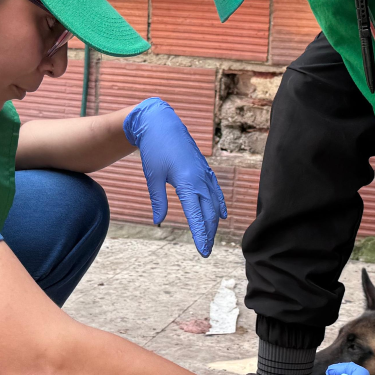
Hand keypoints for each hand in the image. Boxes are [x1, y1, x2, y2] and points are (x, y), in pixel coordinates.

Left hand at [124, 97, 227, 256]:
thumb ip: (158, 200)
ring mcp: (204, 173)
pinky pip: (215, 191)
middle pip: (209, 213)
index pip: (197, 215)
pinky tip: (221, 215)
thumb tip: (159, 221)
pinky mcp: (204, 169)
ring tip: (211, 237)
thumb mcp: (153, 176)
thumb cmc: (154, 149)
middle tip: (206, 251)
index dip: (201, 235)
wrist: (161, 123)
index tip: (203, 251)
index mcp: (187, 182)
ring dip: (214, 221)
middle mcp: (200, 178)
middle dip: (209, 233)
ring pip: (214, 203)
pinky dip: (219, 204)